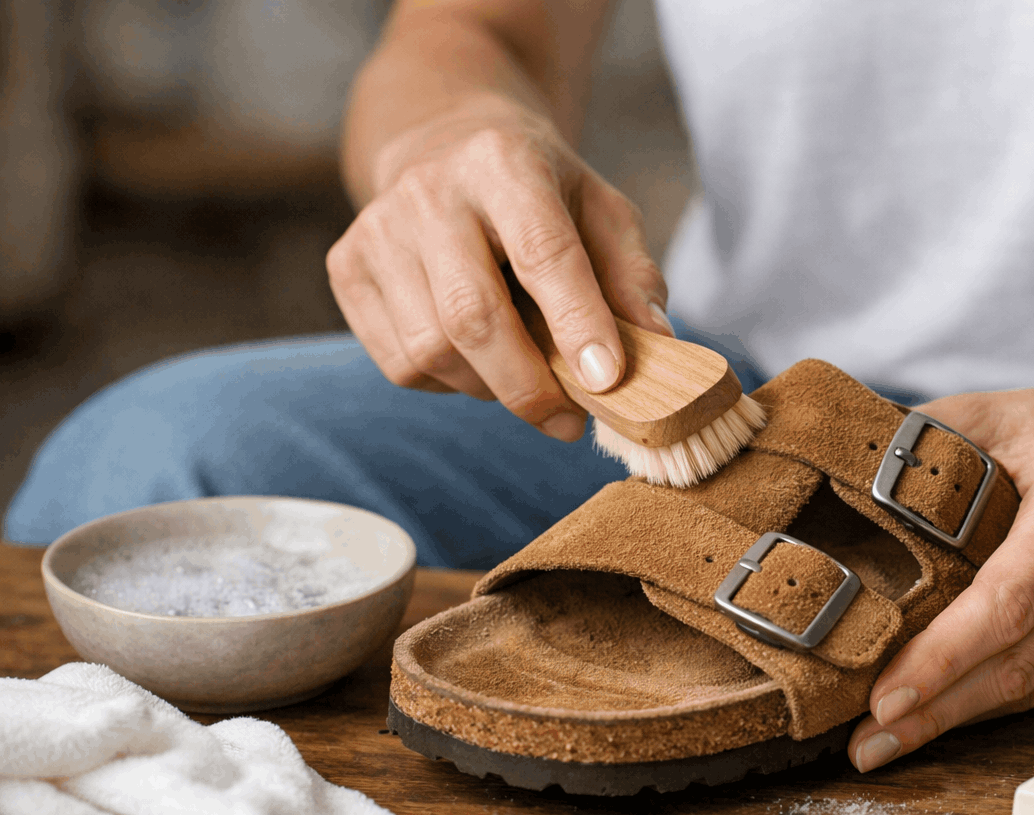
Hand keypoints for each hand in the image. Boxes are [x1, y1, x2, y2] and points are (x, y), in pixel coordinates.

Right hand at [326, 94, 673, 440]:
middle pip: (472, 317)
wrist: (445, 144)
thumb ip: (632, 278)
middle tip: (569, 421)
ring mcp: (377, 230)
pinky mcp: (346, 268)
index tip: (607, 383)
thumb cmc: (541, 192)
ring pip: (432, 352)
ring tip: (524, 373)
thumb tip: (658, 347)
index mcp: (505, 163)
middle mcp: (430, 191)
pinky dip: (448, 383)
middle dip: (529, 386)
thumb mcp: (602, 212)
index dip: (577, 323)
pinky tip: (474, 357)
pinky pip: (400, 364)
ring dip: (490, 388)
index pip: (542, 252)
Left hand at [847, 375, 1033, 771]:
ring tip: (886, 741)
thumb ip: (928, 435)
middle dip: (934, 713)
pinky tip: (945, 710)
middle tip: (864, 744)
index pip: (1007, 603)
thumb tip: (843, 465)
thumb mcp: (1007, 410)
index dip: (943, 659)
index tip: (883, 697)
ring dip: (958, 719)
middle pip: (1017, 666)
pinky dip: (997, 700)